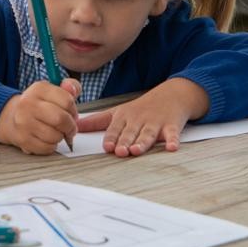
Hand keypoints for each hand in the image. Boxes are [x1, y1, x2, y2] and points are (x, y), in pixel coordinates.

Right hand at [0, 78, 80, 154]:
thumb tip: (73, 88)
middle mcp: (28, 103)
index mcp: (38, 89)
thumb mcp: (53, 92)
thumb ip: (70, 87)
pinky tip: (47, 139)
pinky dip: (51, 146)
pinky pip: (47, 148)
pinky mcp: (22, 139)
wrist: (13, 117)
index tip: (71, 114)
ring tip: (55, 132)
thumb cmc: (38, 106)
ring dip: (60, 137)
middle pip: (61, 119)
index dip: (74, 111)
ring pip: (55, 136)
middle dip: (70, 127)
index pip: (67, 101)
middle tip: (69, 128)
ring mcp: (23, 122)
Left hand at [75, 79, 209, 156]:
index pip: (115, 129)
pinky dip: (173, 140)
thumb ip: (97, 121)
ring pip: (148, 134)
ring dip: (143, 142)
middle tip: (120, 151)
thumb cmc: (141, 108)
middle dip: (125, 141)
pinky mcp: (172, 125)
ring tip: (137, 150)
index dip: (111, 138)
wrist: (172, 95)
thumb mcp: (118, 112)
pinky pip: (173, 134)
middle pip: (131, 133)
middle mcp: (139, 120)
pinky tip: (172, 147)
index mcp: (124, 117)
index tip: (107, 147)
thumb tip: (75, 126)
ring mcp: (155, 123)